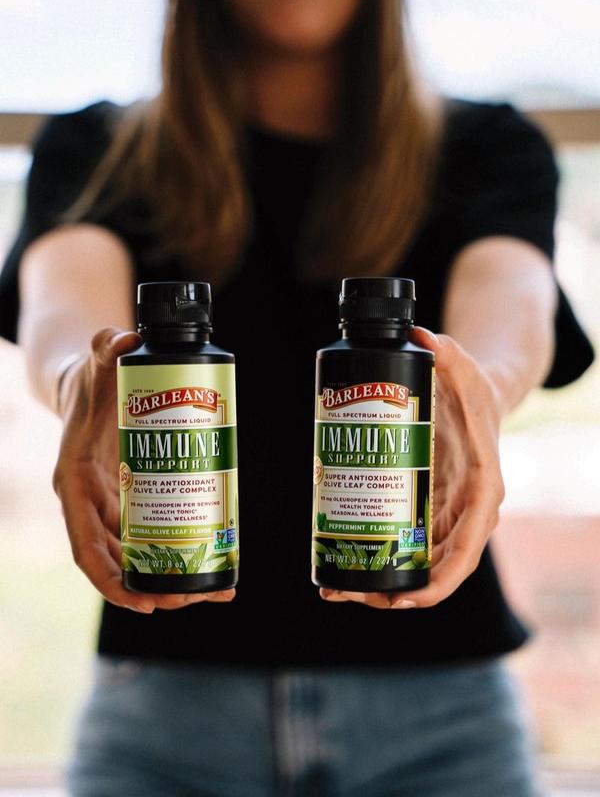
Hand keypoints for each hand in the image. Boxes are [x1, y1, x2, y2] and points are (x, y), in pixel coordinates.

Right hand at [52, 327, 235, 612]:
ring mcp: (109, 501)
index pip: (85, 543)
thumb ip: (104, 347)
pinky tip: (211, 558)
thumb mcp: (96, 363)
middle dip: (153, 584)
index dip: (111, 578)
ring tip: (214, 590)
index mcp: (75, 481)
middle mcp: (89, 499)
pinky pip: (147, 532)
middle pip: (117, 558)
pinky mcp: (128, 495)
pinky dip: (173, 549)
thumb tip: (121, 337)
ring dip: (169, 575)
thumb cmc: (91, 378)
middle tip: (195, 596)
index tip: (144, 601)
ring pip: (135, 552)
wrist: (90, 381)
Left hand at [320, 327, 504, 609]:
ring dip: (378, 583)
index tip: (404, 599)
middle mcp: (465, 511)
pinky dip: (376, 558)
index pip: (466, 549)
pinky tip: (339, 563)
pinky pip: (403, 544)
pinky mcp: (424, 507)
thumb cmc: (472, 389)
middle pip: (434, 568)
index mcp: (481, 490)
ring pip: (415, 563)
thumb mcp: (464, 368)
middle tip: (348, 592)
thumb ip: (448, 352)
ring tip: (334, 588)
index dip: (438, 581)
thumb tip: (419, 334)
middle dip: (394, 590)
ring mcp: (444, 513)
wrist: (475, 396)